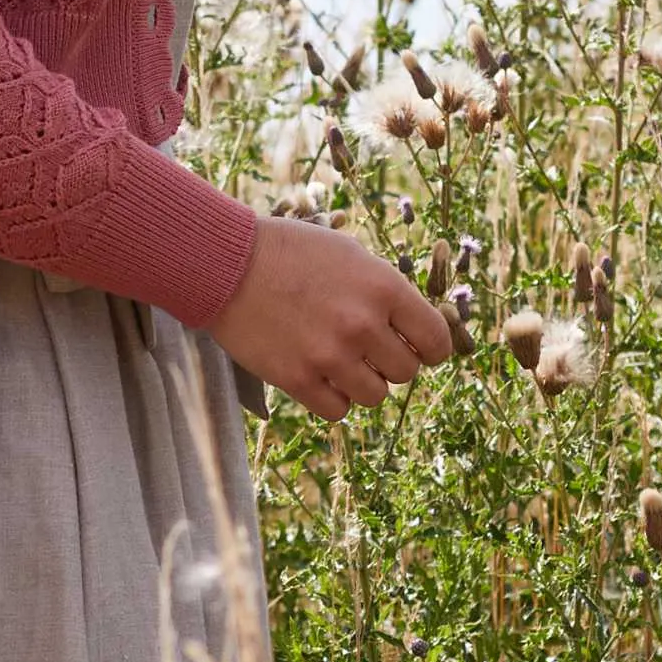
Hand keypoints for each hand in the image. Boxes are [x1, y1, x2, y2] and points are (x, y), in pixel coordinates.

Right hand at [201, 215, 453, 421]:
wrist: (225, 261)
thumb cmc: (287, 250)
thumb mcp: (347, 252)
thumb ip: (383, 289)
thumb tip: (413, 326)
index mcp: (381, 286)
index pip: (436, 340)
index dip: (429, 346)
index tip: (415, 346)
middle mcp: (362, 324)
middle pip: (406, 372)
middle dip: (390, 361)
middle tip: (365, 346)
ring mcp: (330, 355)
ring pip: (375, 396)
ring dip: (362, 381)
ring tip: (337, 358)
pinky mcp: (297, 379)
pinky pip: (338, 411)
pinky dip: (331, 396)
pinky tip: (316, 371)